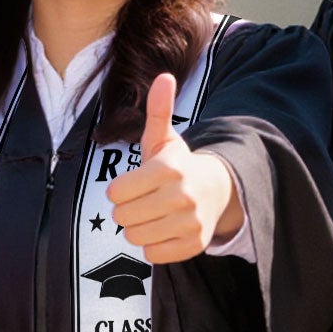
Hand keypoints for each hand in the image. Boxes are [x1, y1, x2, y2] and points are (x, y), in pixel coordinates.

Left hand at [105, 73, 240, 264]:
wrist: (217, 190)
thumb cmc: (178, 165)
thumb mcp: (164, 138)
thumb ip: (158, 110)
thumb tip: (164, 76)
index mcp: (169, 169)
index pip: (115, 193)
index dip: (119, 190)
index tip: (133, 185)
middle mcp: (182, 197)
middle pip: (122, 217)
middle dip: (126, 210)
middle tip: (142, 201)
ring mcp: (190, 223)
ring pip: (135, 238)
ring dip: (137, 228)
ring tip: (152, 215)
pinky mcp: (194, 245)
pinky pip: (152, 254)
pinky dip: (152, 245)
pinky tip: (163, 229)